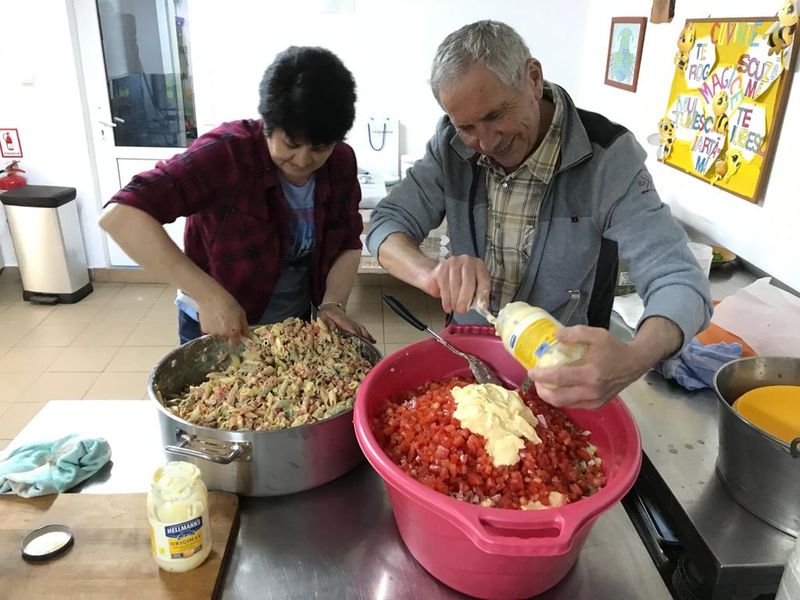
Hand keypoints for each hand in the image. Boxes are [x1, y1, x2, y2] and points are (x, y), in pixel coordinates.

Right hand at [196, 288, 249, 344]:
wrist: (211, 297)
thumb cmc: (229, 303)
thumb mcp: (241, 313)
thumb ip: (245, 327)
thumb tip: (248, 337)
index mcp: (233, 332)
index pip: (234, 343)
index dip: (235, 338)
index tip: (235, 333)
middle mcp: (223, 335)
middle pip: (226, 338)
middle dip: (227, 332)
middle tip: (226, 321)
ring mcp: (212, 333)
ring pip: (218, 334)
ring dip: (219, 329)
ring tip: (218, 317)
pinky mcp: (204, 329)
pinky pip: (210, 331)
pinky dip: (211, 326)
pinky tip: (211, 317)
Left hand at [317, 305, 375, 341]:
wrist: (331, 307)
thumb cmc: (326, 313)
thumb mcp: (323, 317)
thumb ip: (327, 322)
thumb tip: (333, 329)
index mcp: (342, 321)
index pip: (350, 327)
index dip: (355, 334)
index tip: (359, 341)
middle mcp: (349, 322)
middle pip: (358, 330)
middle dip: (363, 338)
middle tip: (366, 348)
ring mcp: (353, 323)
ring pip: (362, 329)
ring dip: (367, 336)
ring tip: (372, 344)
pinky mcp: (354, 325)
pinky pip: (362, 329)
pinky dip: (368, 335)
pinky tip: (372, 340)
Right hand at [422, 255, 490, 313]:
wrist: (441, 273)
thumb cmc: (460, 280)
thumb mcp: (473, 286)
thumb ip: (478, 295)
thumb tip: (481, 306)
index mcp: (479, 266)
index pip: (484, 281)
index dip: (483, 295)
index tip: (482, 307)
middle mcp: (467, 261)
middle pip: (468, 283)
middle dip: (465, 300)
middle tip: (463, 310)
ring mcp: (453, 263)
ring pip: (455, 285)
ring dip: (455, 301)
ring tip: (455, 308)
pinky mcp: (442, 268)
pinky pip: (445, 286)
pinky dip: (446, 299)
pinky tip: (447, 306)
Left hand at [526, 326, 650, 408]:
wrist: (635, 364)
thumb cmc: (615, 348)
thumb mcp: (597, 335)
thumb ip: (576, 333)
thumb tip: (556, 335)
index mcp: (591, 374)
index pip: (560, 378)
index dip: (542, 376)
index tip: (531, 371)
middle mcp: (592, 392)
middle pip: (558, 398)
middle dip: (542, 390)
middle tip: (536, 379)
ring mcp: (595, 401)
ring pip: (564, 404)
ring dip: (550, 396)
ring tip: (543, 383)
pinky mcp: (597, 405)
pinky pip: (573, 405)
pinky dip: (562, 398)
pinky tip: (558, 388)